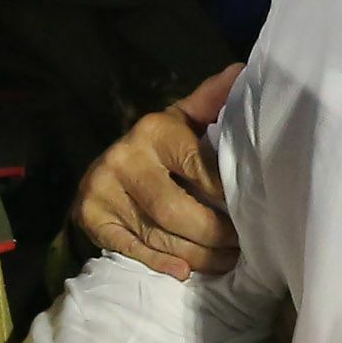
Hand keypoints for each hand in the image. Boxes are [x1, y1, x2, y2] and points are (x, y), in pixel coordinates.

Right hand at [74, 65, 237, 275]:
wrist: (104, 169)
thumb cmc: (159, 147)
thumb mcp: (182, 120)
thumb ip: (211, 101)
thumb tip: (242, 72)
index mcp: (154, 129)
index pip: (197, 167)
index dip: (225, 194)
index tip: (250, 211)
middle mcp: (125, 157)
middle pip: (176, 210)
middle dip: (214, 234)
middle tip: (240, 246)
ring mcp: (103, 189)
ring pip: (158, 234)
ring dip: (198, 255)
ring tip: (225, 261)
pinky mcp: (91, 216)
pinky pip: (131, 248)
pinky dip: (161, 262)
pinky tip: (184, 270)